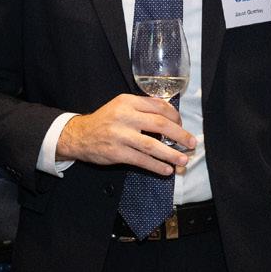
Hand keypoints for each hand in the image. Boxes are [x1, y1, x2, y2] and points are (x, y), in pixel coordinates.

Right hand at [56, 94, 195, 174]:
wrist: (79, 135)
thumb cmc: (104, 121)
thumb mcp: (120, 107)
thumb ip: (141, 109)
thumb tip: (170, 118)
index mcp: (127, 101)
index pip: (158, 106)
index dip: (175, 117)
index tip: (182, 125)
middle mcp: (124, 116)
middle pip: (160, 124)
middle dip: (180, 135)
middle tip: (191, 143)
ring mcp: (120, 135)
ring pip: (152, 145)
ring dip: (171, 154)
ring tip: (183, 160)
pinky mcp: (116, 152)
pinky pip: (141, 160)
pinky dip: (156, 166)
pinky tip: (166, 170)